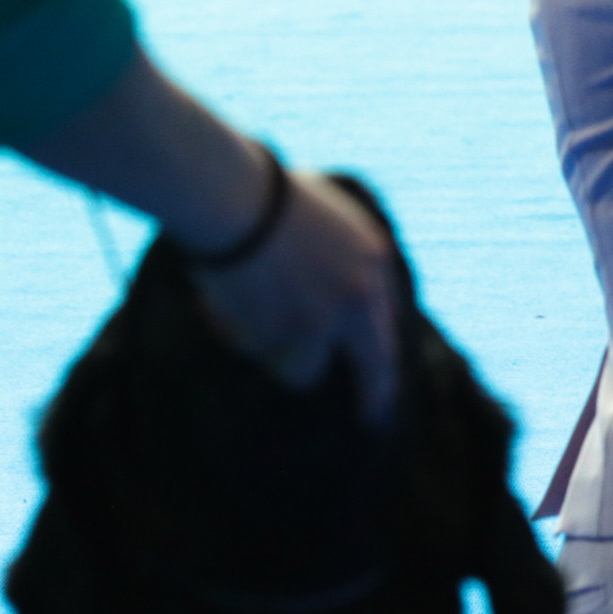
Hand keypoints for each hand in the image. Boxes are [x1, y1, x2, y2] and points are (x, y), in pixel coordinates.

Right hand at [191, 169, 402, 424]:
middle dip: (374, 397)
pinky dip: (244, 345)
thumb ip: (348, 258)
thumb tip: (348, 296)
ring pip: (306, 371)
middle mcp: (360, 296)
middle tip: (372, 419)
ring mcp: (324, 320)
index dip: (381, 355)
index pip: (389, 323)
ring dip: (279, 359)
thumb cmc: (272, 194)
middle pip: (376, 365)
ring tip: (246, 324)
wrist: (235, 199)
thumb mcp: (333, 215)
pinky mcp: (284, 337)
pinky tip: (224, 313)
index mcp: (376, 261)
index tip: (380, 379)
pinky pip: (264, 357)